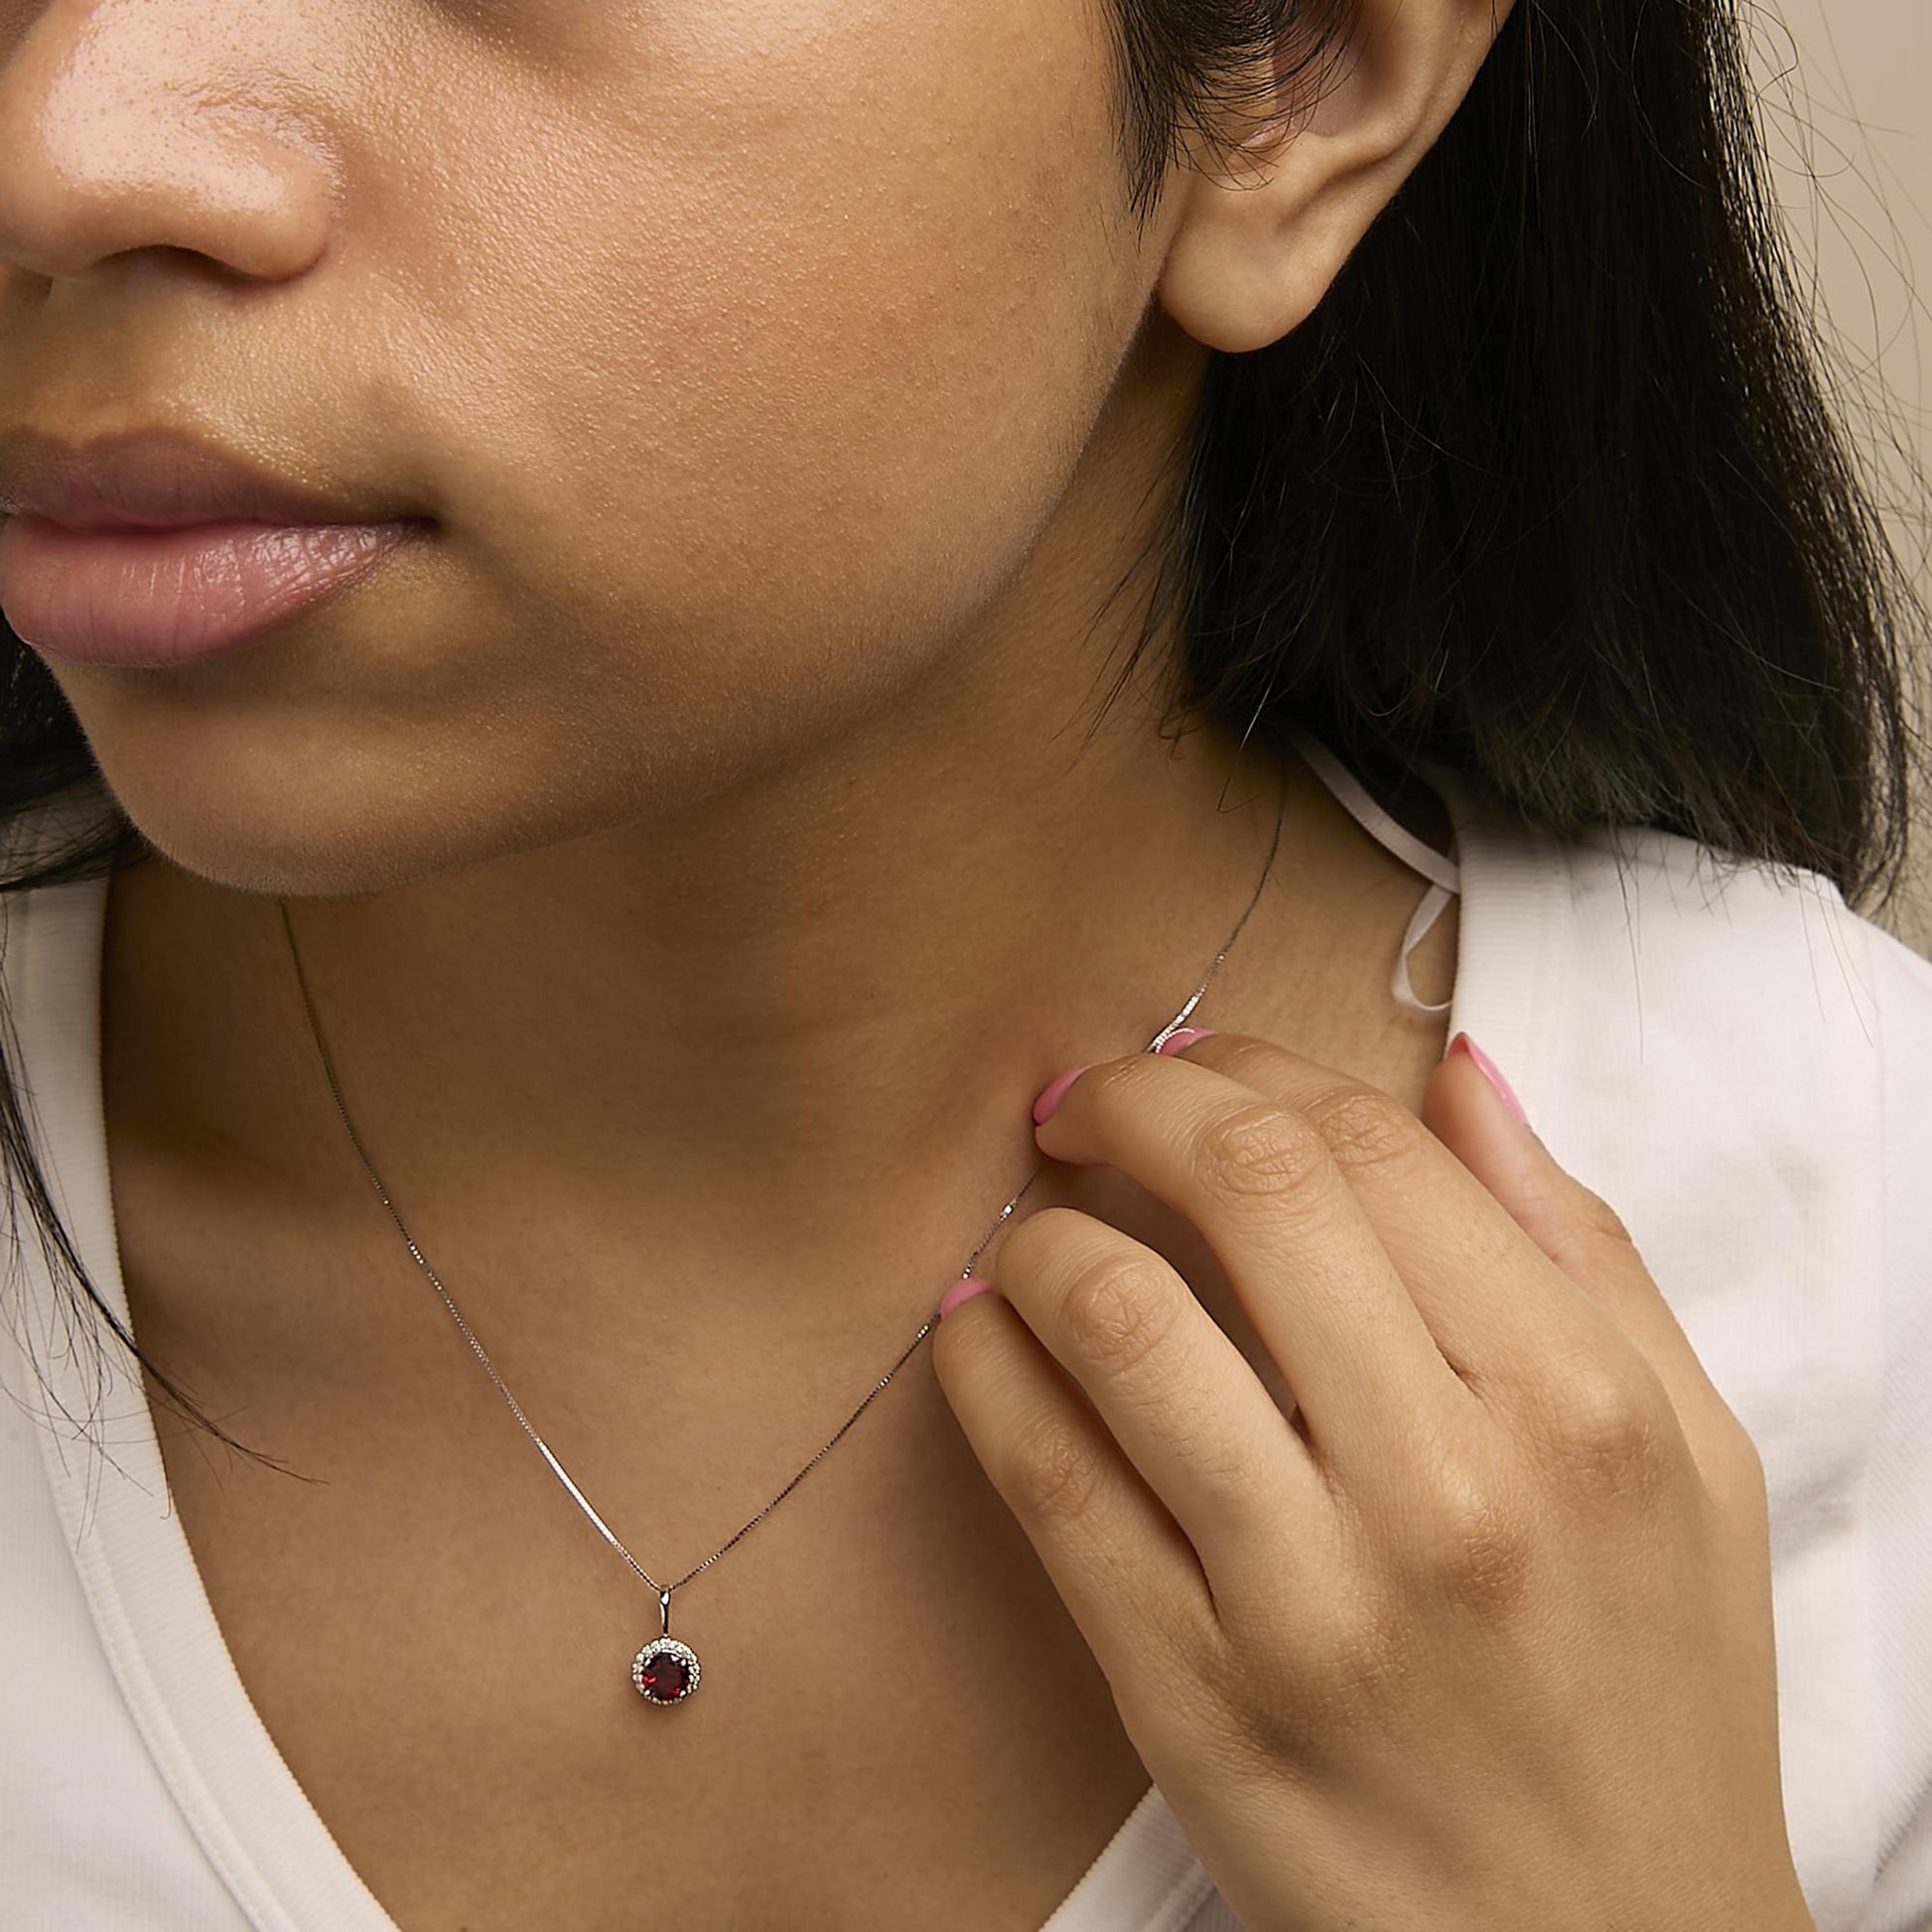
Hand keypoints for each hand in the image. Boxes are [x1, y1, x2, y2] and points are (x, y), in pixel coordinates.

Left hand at [930, 1030, 1814, 1931]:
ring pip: (1123, 1319)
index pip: (1372, 1145)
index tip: (1189, 1059)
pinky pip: (1049, 1484)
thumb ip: (1582, 1248)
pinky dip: (985, 1372)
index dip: (1248, 1065)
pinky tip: (976, 1331)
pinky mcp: (1193, 1698)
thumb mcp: (1690, 1458)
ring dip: (1043, 1236)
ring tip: (1030, 1229)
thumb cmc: (1658, 1697)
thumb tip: (1461, 1072)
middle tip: (1081, 1098)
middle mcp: (1453, 1485)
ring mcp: (1310, 1599)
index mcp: (1578, 1401)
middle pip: (1247, 1187)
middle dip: (1131, 1097)